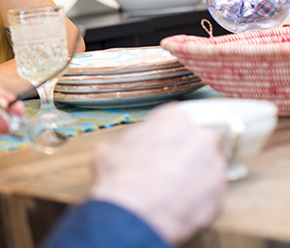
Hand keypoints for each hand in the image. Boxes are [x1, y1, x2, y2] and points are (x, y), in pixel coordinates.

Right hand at [89, 103, 227, 244]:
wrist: (135, 214)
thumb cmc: (123, 178)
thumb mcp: (111, 149)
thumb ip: (129, 143)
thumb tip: (127, 151)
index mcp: (175, 117)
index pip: (174, 119)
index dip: (163, 135)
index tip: (157, 145)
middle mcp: (202, 136)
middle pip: (194, 141)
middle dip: (181, 153)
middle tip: (163, 166)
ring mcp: (215, 166)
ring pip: (204, 167)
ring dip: (190, 175)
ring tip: (168, 188)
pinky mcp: (221, 194)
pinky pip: (209, 192)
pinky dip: (196, 197)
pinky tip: (176, 202)